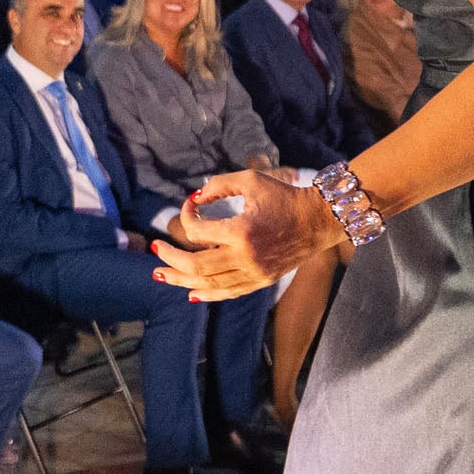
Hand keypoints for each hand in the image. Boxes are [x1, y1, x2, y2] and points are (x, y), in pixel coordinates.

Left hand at [148, 168, 338, 301]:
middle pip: (195, 265)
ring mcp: (254, 273)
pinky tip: (190, 294)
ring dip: (180, 280)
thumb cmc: (284, 196)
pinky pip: (229, 292)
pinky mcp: (261, 281)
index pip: (197, 231)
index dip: (186, 217)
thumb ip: (219, 185)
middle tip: (154, 248)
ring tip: (160, 275)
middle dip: (169, 258)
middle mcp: (246, 257)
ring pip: (208, 284)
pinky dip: (207, 294)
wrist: (319, 220)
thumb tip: (193, 199)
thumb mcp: (251, 180)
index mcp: (241, 230)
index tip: (190, 206)